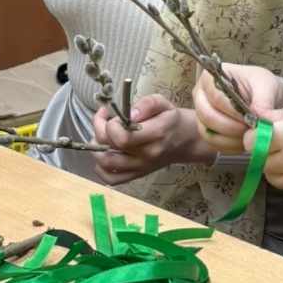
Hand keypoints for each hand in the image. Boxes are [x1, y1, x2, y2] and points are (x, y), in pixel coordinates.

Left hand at [90, 93, 215, 185]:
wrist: (186, 140)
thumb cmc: (171, 119)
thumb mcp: (163, 103)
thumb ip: (147, 104)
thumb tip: (131, 114)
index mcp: (155, 135)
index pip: (122, 138)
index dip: (110, 125)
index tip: (112, 114)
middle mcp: (147, 155)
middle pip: (111, 149)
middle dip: (99, 130)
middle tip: (103, 119)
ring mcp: (141, 167)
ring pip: (107, 165)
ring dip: (96, 149)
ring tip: (99, 136)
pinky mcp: (137, 175)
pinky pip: (113, 179)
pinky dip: (100, 169)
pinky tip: (103, 154)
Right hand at [192, 63, 282, 155]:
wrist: (264, 99)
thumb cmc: (261, 86)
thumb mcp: (267, 85)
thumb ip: (264, 98)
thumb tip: (260, 116)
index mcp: (210, 78)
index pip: (216, 97)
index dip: (234, 111)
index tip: (252, 117)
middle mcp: (200, 96)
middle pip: (208, 116)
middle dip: (232, 127)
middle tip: (252, 130)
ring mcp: (201, 115)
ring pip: (209, 134)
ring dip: (232, 139)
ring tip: (251, 136)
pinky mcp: (207, 131)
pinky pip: (214, 144)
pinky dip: (231, 147)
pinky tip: (246, 142)